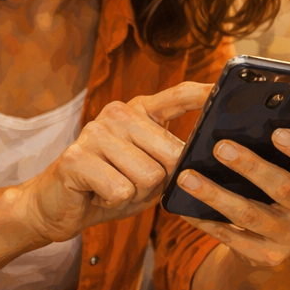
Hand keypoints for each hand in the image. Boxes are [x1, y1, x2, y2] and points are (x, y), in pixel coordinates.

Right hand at [17, 82, 209, 241]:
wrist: (58, 207)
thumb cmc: (111, 187)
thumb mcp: (152, 173)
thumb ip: (175, 159)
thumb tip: (205, 155)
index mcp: (140, 112)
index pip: (179, 95)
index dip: (205, 93)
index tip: (231, 82)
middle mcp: (118, 113)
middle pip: (171, 154)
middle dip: (159, 182)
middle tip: (132, 182)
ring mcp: (96, 132)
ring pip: (148, 176)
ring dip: (134, 194)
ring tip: (114, 187)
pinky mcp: (76, 156)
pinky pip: (121, 189)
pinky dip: (114, 201)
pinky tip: (98, 193)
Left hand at [175, 119, 289, 266]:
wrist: (284, 244)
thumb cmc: (289, 189)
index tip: (277, 132)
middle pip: (284, 188)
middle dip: (251, 167)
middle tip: (221, 147)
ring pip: (250, 214)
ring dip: (217, 195)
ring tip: (188, 177)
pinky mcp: (268, 256)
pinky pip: (232, 238)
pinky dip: (207, 222)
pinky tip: (186, 207)